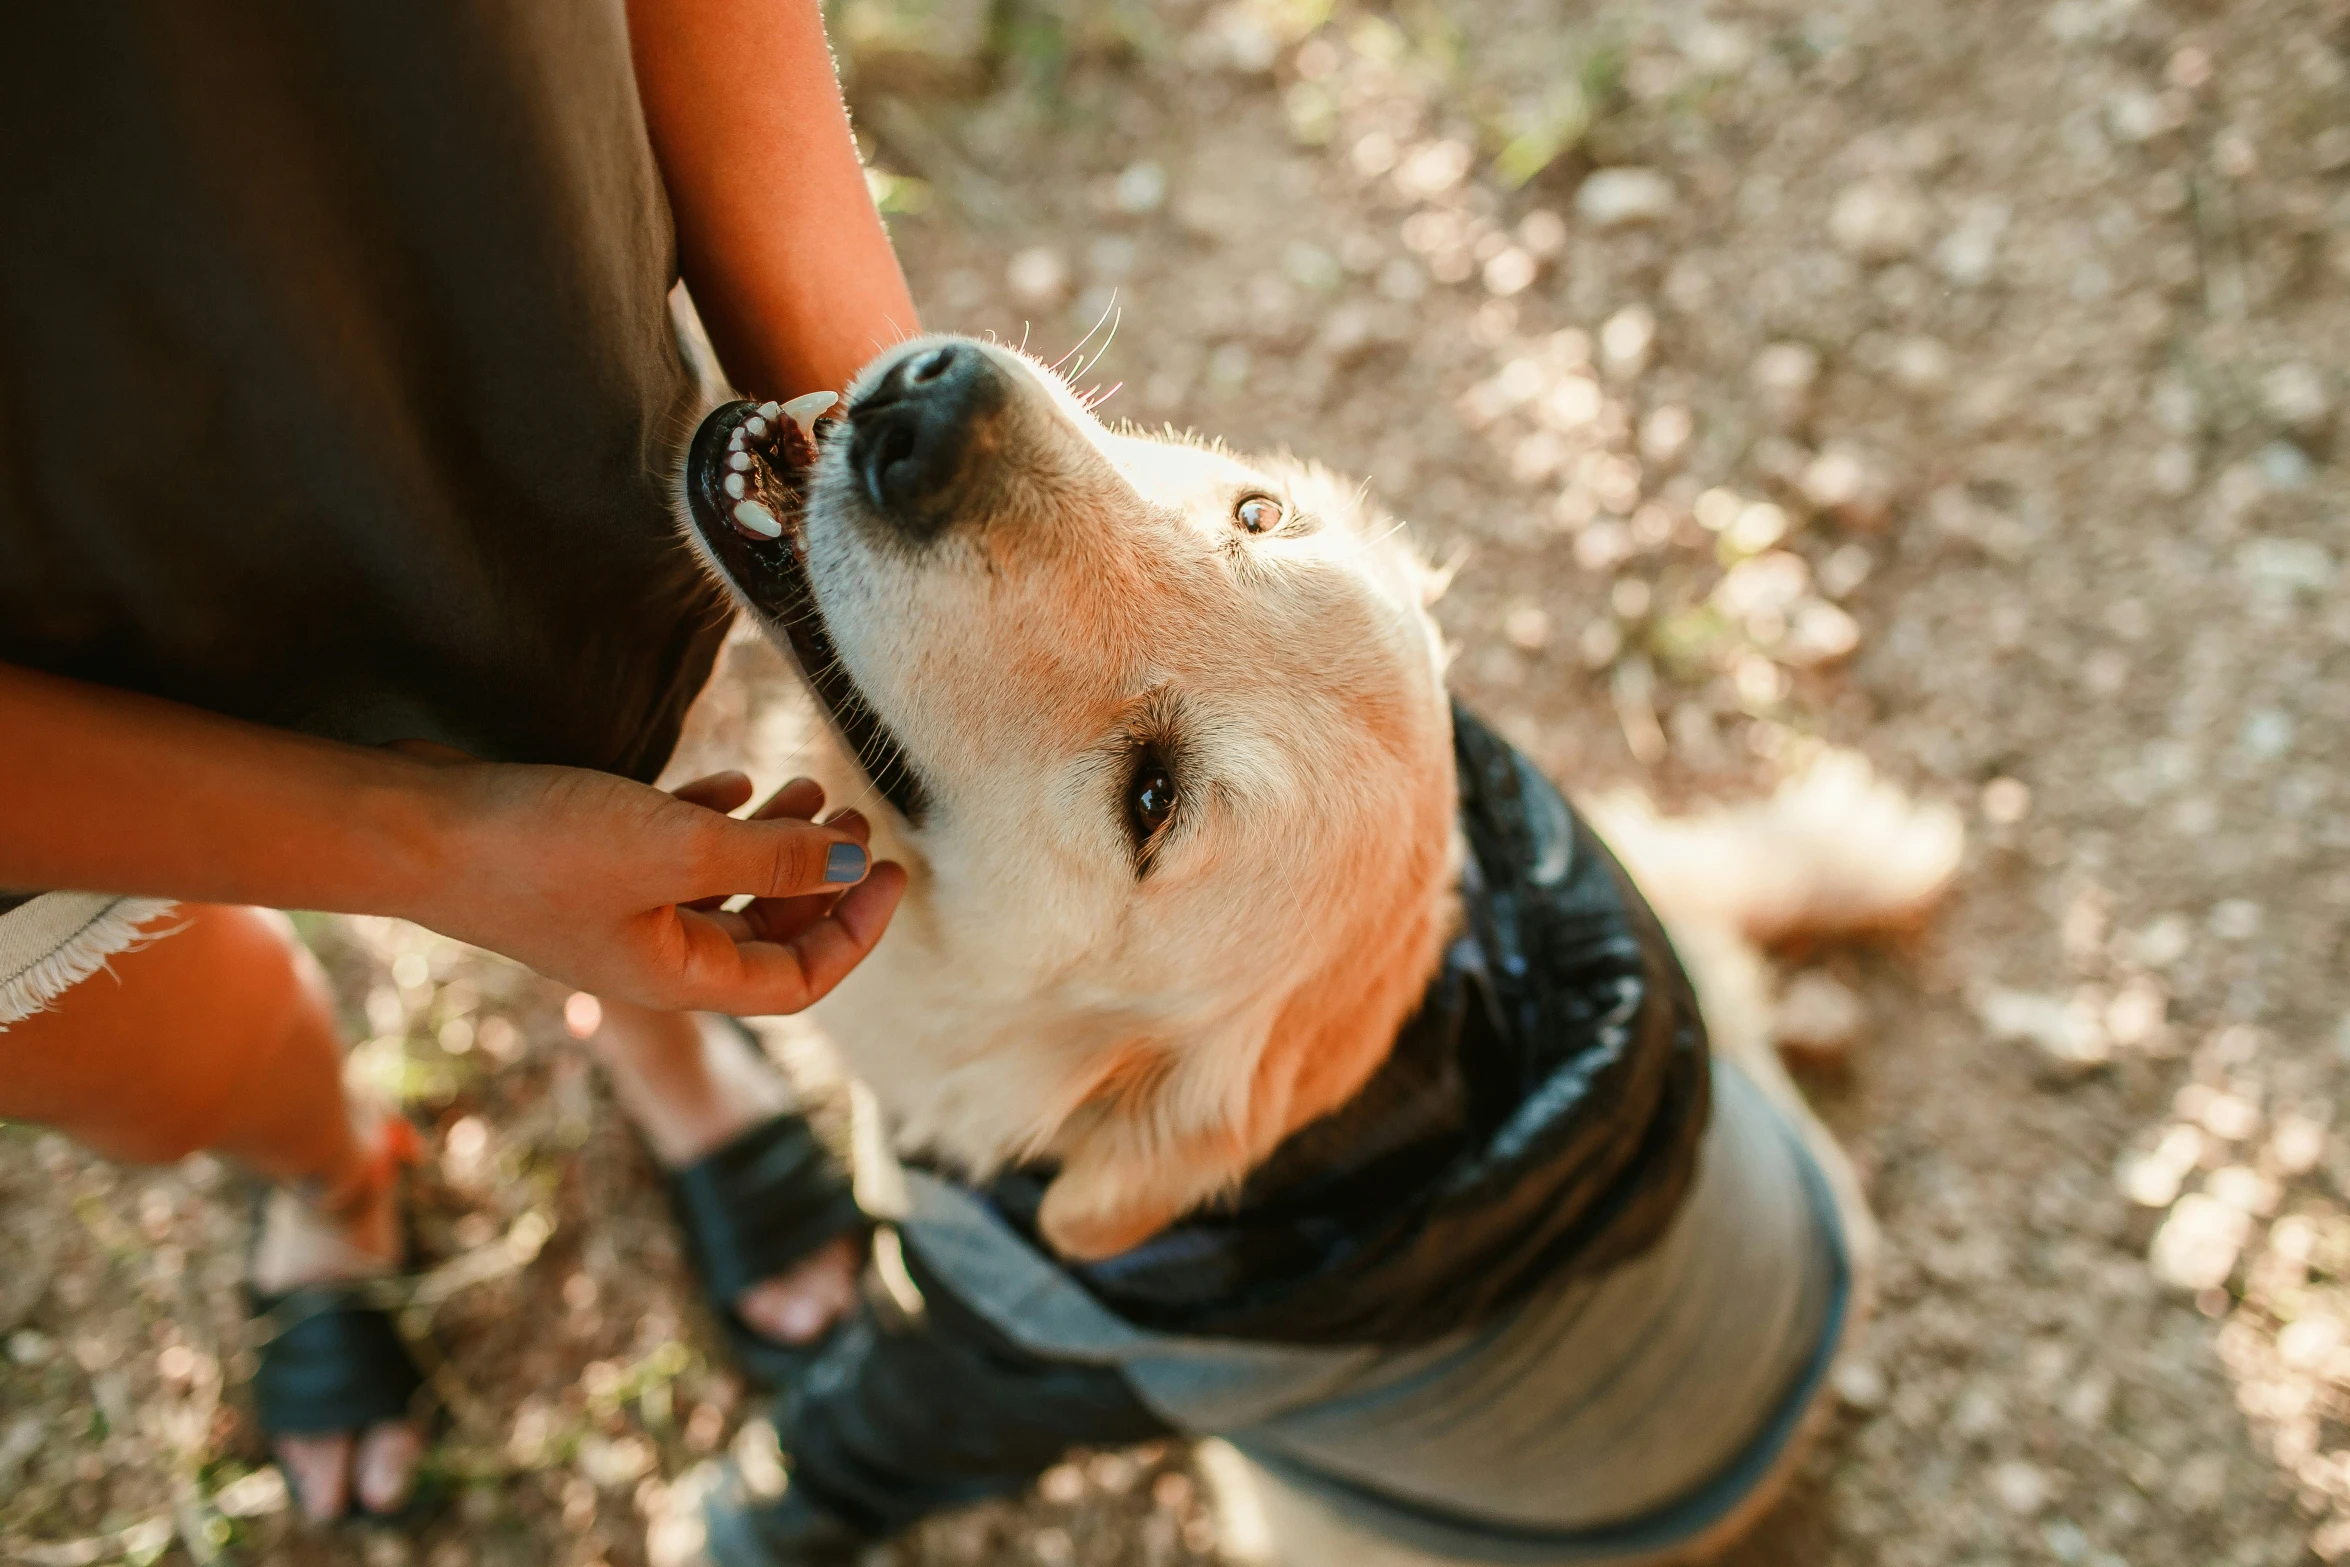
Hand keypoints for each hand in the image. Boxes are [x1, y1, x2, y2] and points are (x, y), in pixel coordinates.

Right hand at [411, 760, 904, 1014]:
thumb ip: (772, 857)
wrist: (410, 827)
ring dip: (771, 845)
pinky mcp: (582, 868)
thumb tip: (854, 859)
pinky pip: (671, 857)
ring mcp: (615, 914)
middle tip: (855, 815)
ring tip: (807, 790)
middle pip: (766, 935)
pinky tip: (732, 782)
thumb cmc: (539, 847)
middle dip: (819, 879)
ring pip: (721, 891)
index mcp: (681, 977)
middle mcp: (652, 956)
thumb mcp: (678, 847)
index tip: (892, 868)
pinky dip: (711, 823)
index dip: (855, 931)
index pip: (798, 980)